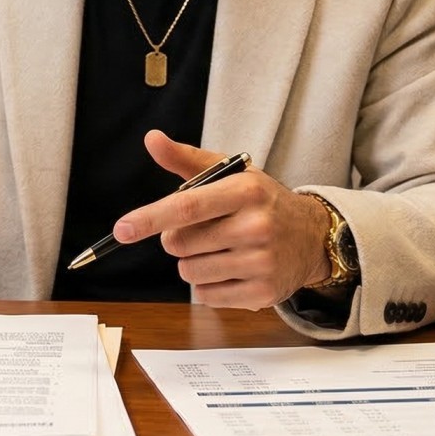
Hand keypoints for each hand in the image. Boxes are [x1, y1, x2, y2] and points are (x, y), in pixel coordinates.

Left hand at [110, 130, 333, 309]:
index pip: (188, 207)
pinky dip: (208, 285)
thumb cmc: (262, 202)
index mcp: (246, 191)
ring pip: (189, 272)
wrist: (312, 237)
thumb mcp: (232, 173)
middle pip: (180, 244)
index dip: (150, 218)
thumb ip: (188, 159)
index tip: (122, 229)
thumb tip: (152, 139)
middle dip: (178, 239)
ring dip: (193, 263)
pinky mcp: (262, 293)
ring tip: (221, 249)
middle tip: (204, 230)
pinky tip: (231, 269)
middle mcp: (257, 226)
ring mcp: (262, 262)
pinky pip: (206, 296)